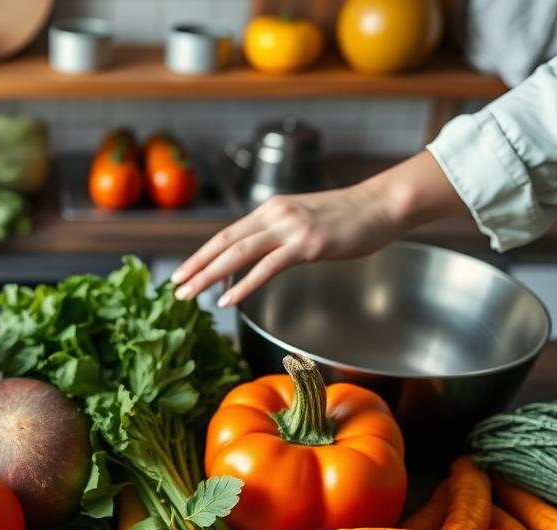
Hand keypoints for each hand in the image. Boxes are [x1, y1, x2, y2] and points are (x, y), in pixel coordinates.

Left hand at [171, 151, 468, 305]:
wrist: (382, 204)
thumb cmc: (348, 217)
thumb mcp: (304, 221)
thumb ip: (279, 235)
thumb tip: (258, 256)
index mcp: (270, 210)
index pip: (225, 235)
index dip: (200, 255)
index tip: (181, 273)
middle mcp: (274, 215)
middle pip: (224, 244)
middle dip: (195, 267)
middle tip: (174, 287)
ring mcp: (290, 229)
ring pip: (238, 254)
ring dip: (209, 276)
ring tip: (189, 295)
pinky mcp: (307, 244)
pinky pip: (267, 267)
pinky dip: (244, 285)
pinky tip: (228, 300)